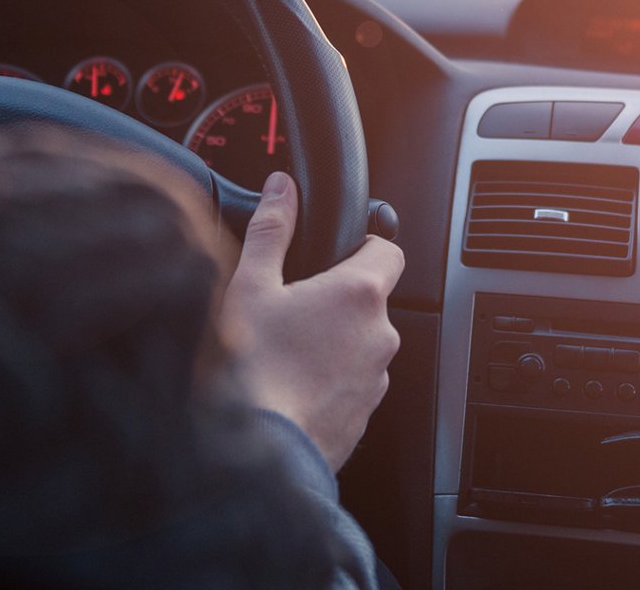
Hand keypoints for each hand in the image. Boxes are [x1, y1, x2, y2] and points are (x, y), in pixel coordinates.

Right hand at [222, 171, 403, 471]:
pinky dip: (328, 378)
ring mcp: (375, 380)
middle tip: (289, 305)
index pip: (389, 250)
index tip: (338, 249)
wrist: (255, 453)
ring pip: (360, 344)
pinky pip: (351, 383)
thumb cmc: (250, 367)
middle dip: (335, 298)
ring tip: (283, 348)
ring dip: (332, 340)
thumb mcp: (250, 284)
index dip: (365, 243)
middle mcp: (379, 336)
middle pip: (369, 300)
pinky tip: (288, 382)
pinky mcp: (362, 416)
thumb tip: (281, 187)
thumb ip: (271, 229)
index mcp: (357, 294)